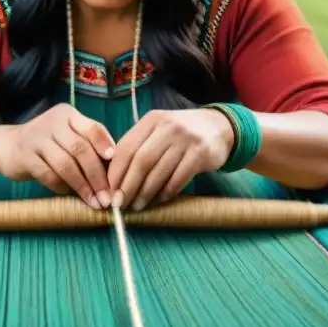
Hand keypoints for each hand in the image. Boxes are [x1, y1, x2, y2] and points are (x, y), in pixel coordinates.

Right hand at [0, 104, 115, 207]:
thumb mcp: (68, 137)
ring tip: (93, 201)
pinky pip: (48, 175)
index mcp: (69, 115)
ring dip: (82, 186)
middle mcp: (53, 122)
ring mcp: (37, 138)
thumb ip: (88, 145)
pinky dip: (61, 187)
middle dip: (97, 176)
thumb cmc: (48, 145)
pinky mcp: (24, 156)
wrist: (7, 145)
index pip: (93, 128)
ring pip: (65, 164)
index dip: (106, 146)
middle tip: (107, 197)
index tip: (116, 167)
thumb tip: (117, 170)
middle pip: (81, 149)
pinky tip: (68, 193)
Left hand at [106, 108, 233, 210]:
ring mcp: (186, 140)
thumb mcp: (158, 130)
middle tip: (120, 203)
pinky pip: (178, 179)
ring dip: (146, 193)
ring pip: (159, 172)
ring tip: (137, 206)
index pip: (127, 147)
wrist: (219, 127)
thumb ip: (138, 146)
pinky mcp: (201, 154)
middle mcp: (168, 127)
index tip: (109, 191)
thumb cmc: (180, 134)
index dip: (116, 171)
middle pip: (141, 161)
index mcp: (152, 120)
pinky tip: (158, 200)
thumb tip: (113, 178)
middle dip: (128, 185)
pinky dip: (166, 193)